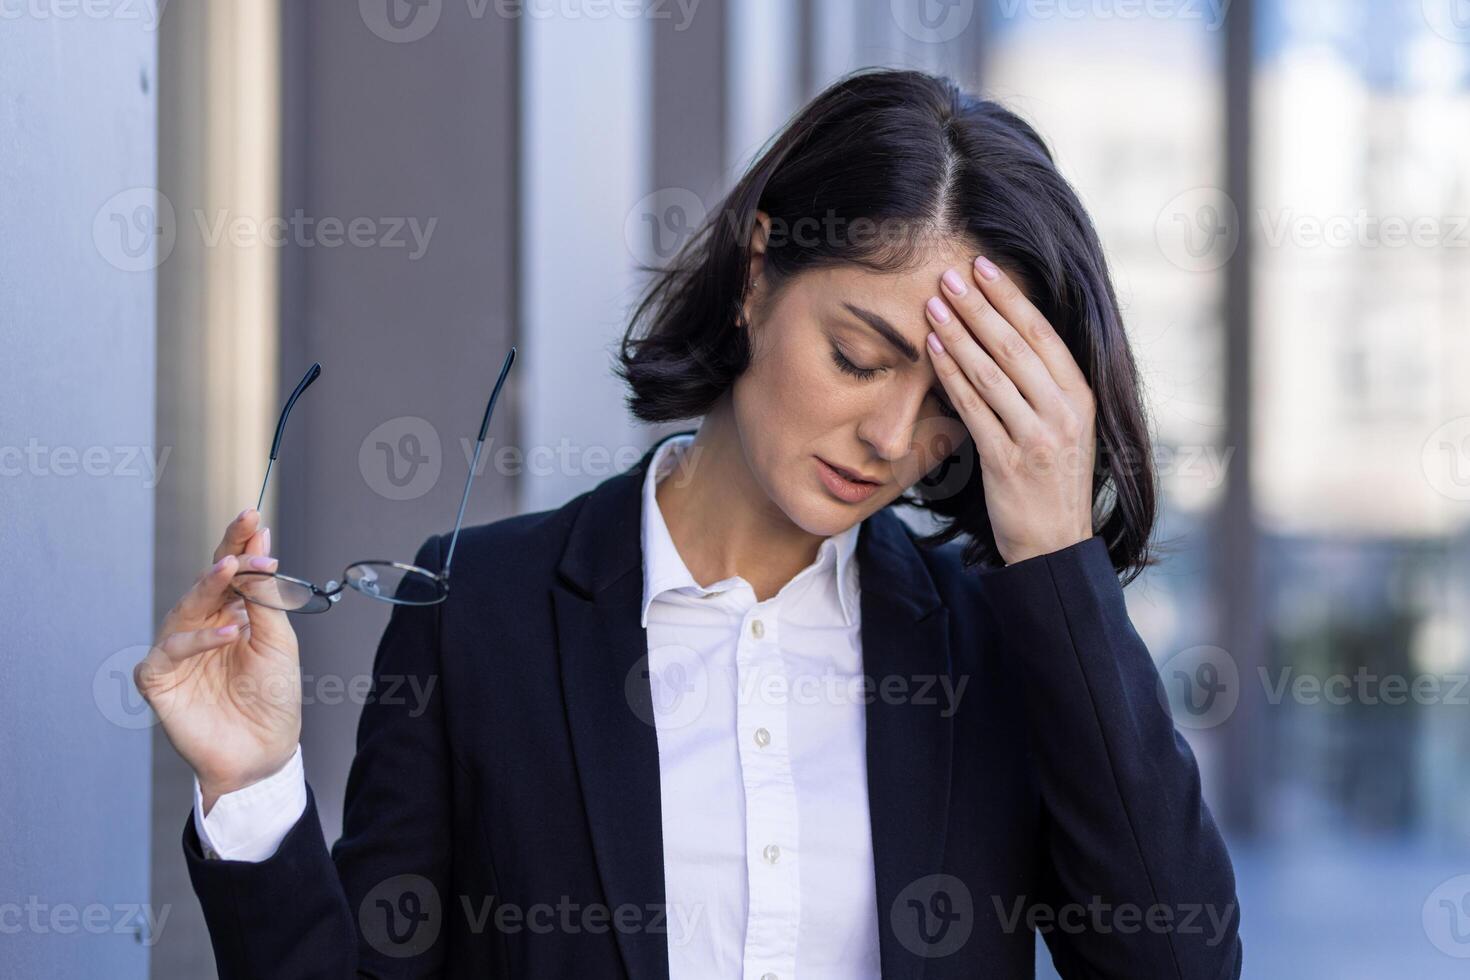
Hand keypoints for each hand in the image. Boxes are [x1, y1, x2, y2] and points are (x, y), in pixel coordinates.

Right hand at [135, 509, 301, 812]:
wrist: (264, 753)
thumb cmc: (272, 698)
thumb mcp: (278, 642)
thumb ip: (266, 599)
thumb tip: (262, 549)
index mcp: (230, 615)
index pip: (233, 572)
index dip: (240, 543)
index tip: (253, 516)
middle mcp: (201, 628)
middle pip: (207, 582)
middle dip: (227, 553)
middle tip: (244, 530)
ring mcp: (178, 653)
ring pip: (185, 609)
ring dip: (210, 586)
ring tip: (232, 568)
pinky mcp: (159, 680)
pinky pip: (170, 652)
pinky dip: (198, 641)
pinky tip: (229, 633)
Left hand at [923, 254, 1095, 565]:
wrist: (1053, 543)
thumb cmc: (1050, 479)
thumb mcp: (1063, 425)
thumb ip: (1044, 384)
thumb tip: (1008, 331)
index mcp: (1081, 396)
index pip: (1043, 333)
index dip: (1010, 296)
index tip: (983, 265)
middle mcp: (1064, 412)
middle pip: (1016, 345)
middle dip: (979, 305)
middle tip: (948, 273)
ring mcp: (1037, 437)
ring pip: (992, 372)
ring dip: (959, 333)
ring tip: (933, 303)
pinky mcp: (1007, 461)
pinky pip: (973, 408)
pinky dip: (951, 374)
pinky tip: (933, 349)